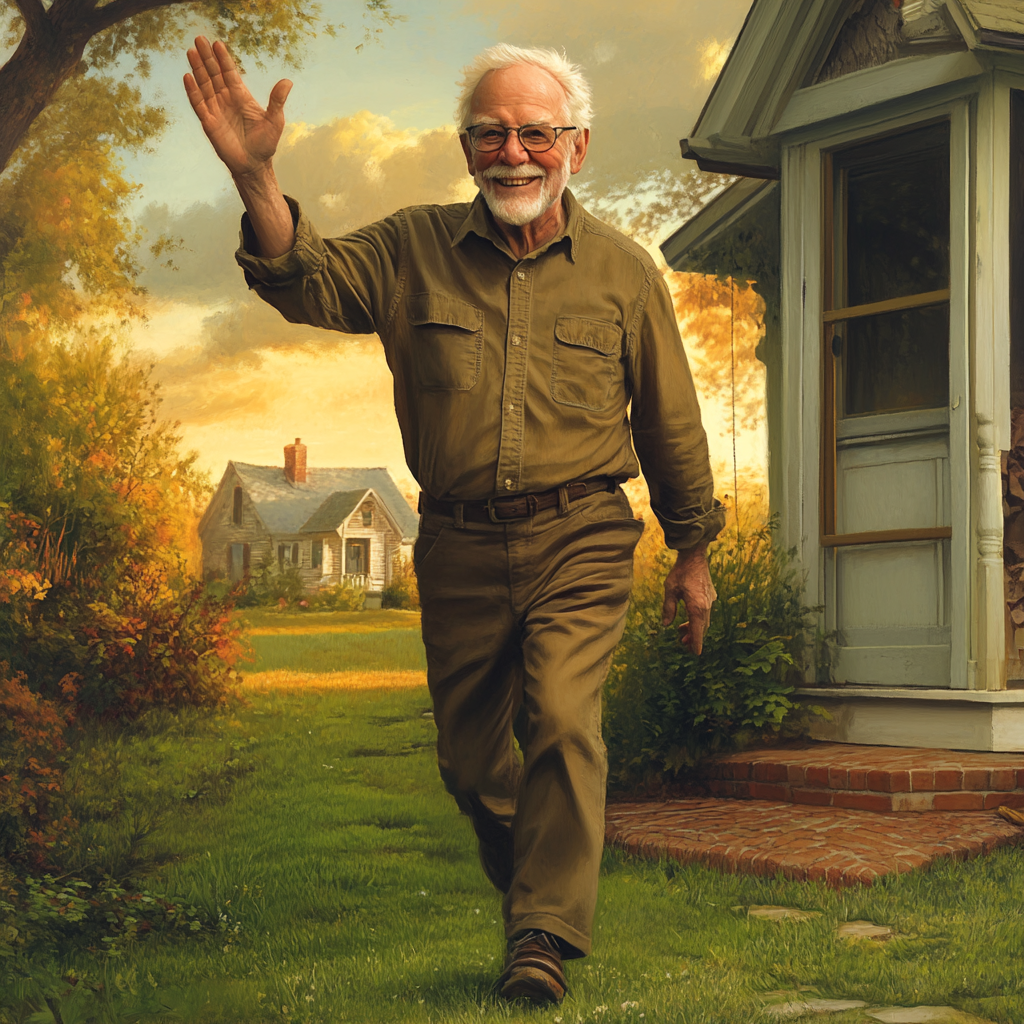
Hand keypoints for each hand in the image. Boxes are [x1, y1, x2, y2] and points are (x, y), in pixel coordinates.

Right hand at [184, 36, 291, 179]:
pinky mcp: (209, 122)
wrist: (254, 166)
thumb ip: (277, 100)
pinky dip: (193, 91)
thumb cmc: (265, 144)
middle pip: (215, 74)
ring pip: (205, 85)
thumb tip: (288, 81)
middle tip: (199, 38)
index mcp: (242, 97)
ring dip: (198, 68)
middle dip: (207, 57)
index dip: (224, 59)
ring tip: (191, 51)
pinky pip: (199, 104)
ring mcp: (216, 110)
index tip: (218, 43)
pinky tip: (188, 77)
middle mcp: (227, 100)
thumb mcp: (274, 121)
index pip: (230, 73)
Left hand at [661, 545, 715, 654]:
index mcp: (697, 607)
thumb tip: (665, 624)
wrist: (695, 556)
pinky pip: (705, 611)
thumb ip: (668, 608)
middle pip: (701, 627)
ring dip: (694, 627)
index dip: (696, 643)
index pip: (697, 630)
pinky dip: (697, 618)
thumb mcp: (670, 590)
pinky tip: (689, 616)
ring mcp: (710, 600)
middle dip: (693, 637)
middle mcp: (706, 605)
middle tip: (683, 643)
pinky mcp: (710, 595)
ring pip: (704, 620)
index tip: (696, 653)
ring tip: (682, 631)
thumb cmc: (681, 572)